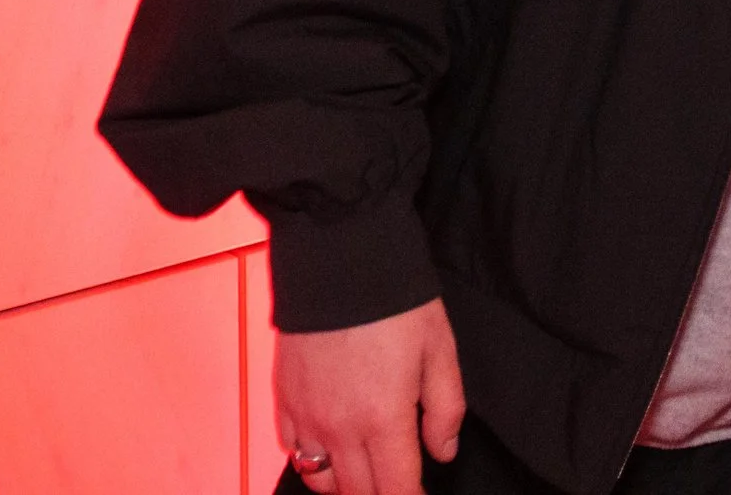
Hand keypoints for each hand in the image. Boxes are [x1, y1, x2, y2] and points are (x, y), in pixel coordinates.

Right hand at [277, 297, 463, 494]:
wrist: (339, 260)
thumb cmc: (394, 301)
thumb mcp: (440, 349)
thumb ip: (446, 409)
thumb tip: (443, 452)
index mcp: (383, 418)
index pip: (396, 490)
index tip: (421, 494)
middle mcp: (339, 428)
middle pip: (359, 493)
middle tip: (399, 480)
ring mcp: (306, 416)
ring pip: (322, 481)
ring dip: (347, 484)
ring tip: (368, 468)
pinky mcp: (284, 399)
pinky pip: (293, 451)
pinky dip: (313, 459)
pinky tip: (333, 444)